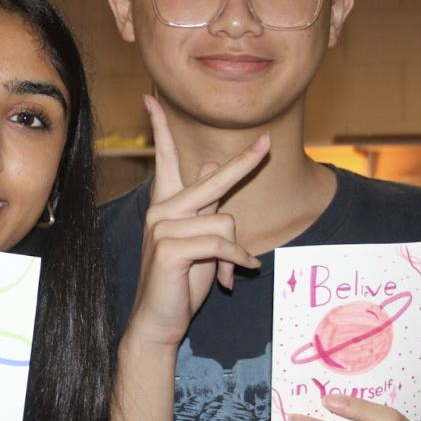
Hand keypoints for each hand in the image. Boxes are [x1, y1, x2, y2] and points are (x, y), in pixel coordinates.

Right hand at [125, 94, 268, 349]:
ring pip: (224, 220)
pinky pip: (220, 243)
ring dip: (234, 250)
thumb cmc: (180, 282)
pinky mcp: (170, 248)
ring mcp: (162, 228)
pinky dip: (233, 260)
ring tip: (226, 271)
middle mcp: (160, 210)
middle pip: (213, 180)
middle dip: (246, 165)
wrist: (159, 321)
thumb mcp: (198, 240)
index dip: (160, 128)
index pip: (165, 158)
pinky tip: (230, 276)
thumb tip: (211, 165)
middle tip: (268, 143)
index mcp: (165, 205)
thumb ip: (205, 205)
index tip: (151, 98)